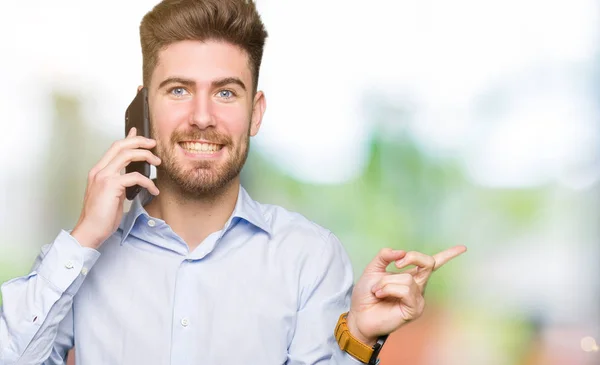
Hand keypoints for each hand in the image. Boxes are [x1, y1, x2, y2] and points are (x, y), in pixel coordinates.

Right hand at [71, 128, 160, 248]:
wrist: (90, 230)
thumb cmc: (101, 216)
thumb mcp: (111, 194)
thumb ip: (119, 181)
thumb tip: (131, 174)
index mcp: (98, 171)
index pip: (114, 147)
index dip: (128, 138)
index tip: (139, 133)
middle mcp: (99, 171)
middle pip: (121, 145)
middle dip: (139, 141)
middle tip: (153, 144)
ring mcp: (104, 177)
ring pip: (127, 155)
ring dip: (146, 156)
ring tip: (158, 163)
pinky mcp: (111, 186)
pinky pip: (135, 177)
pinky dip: (148, 182)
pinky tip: (153, 190)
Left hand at [346, 245, 466, 344]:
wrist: (359, 314)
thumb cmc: (367, 294)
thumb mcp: (373, 269)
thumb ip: (385, 256)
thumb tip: (401, 252)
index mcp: (411, 275)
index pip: (434, 263)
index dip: (449, 255)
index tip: (463, 248)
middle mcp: (418, 285)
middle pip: (428, 263)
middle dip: (412, 257)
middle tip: (397, 264)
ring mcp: (418, 298)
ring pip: (408, 279)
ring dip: (387, 282)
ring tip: (378, 290)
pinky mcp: (415, 309)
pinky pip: (406, 291)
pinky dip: (389, 289)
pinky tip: (381, 294)